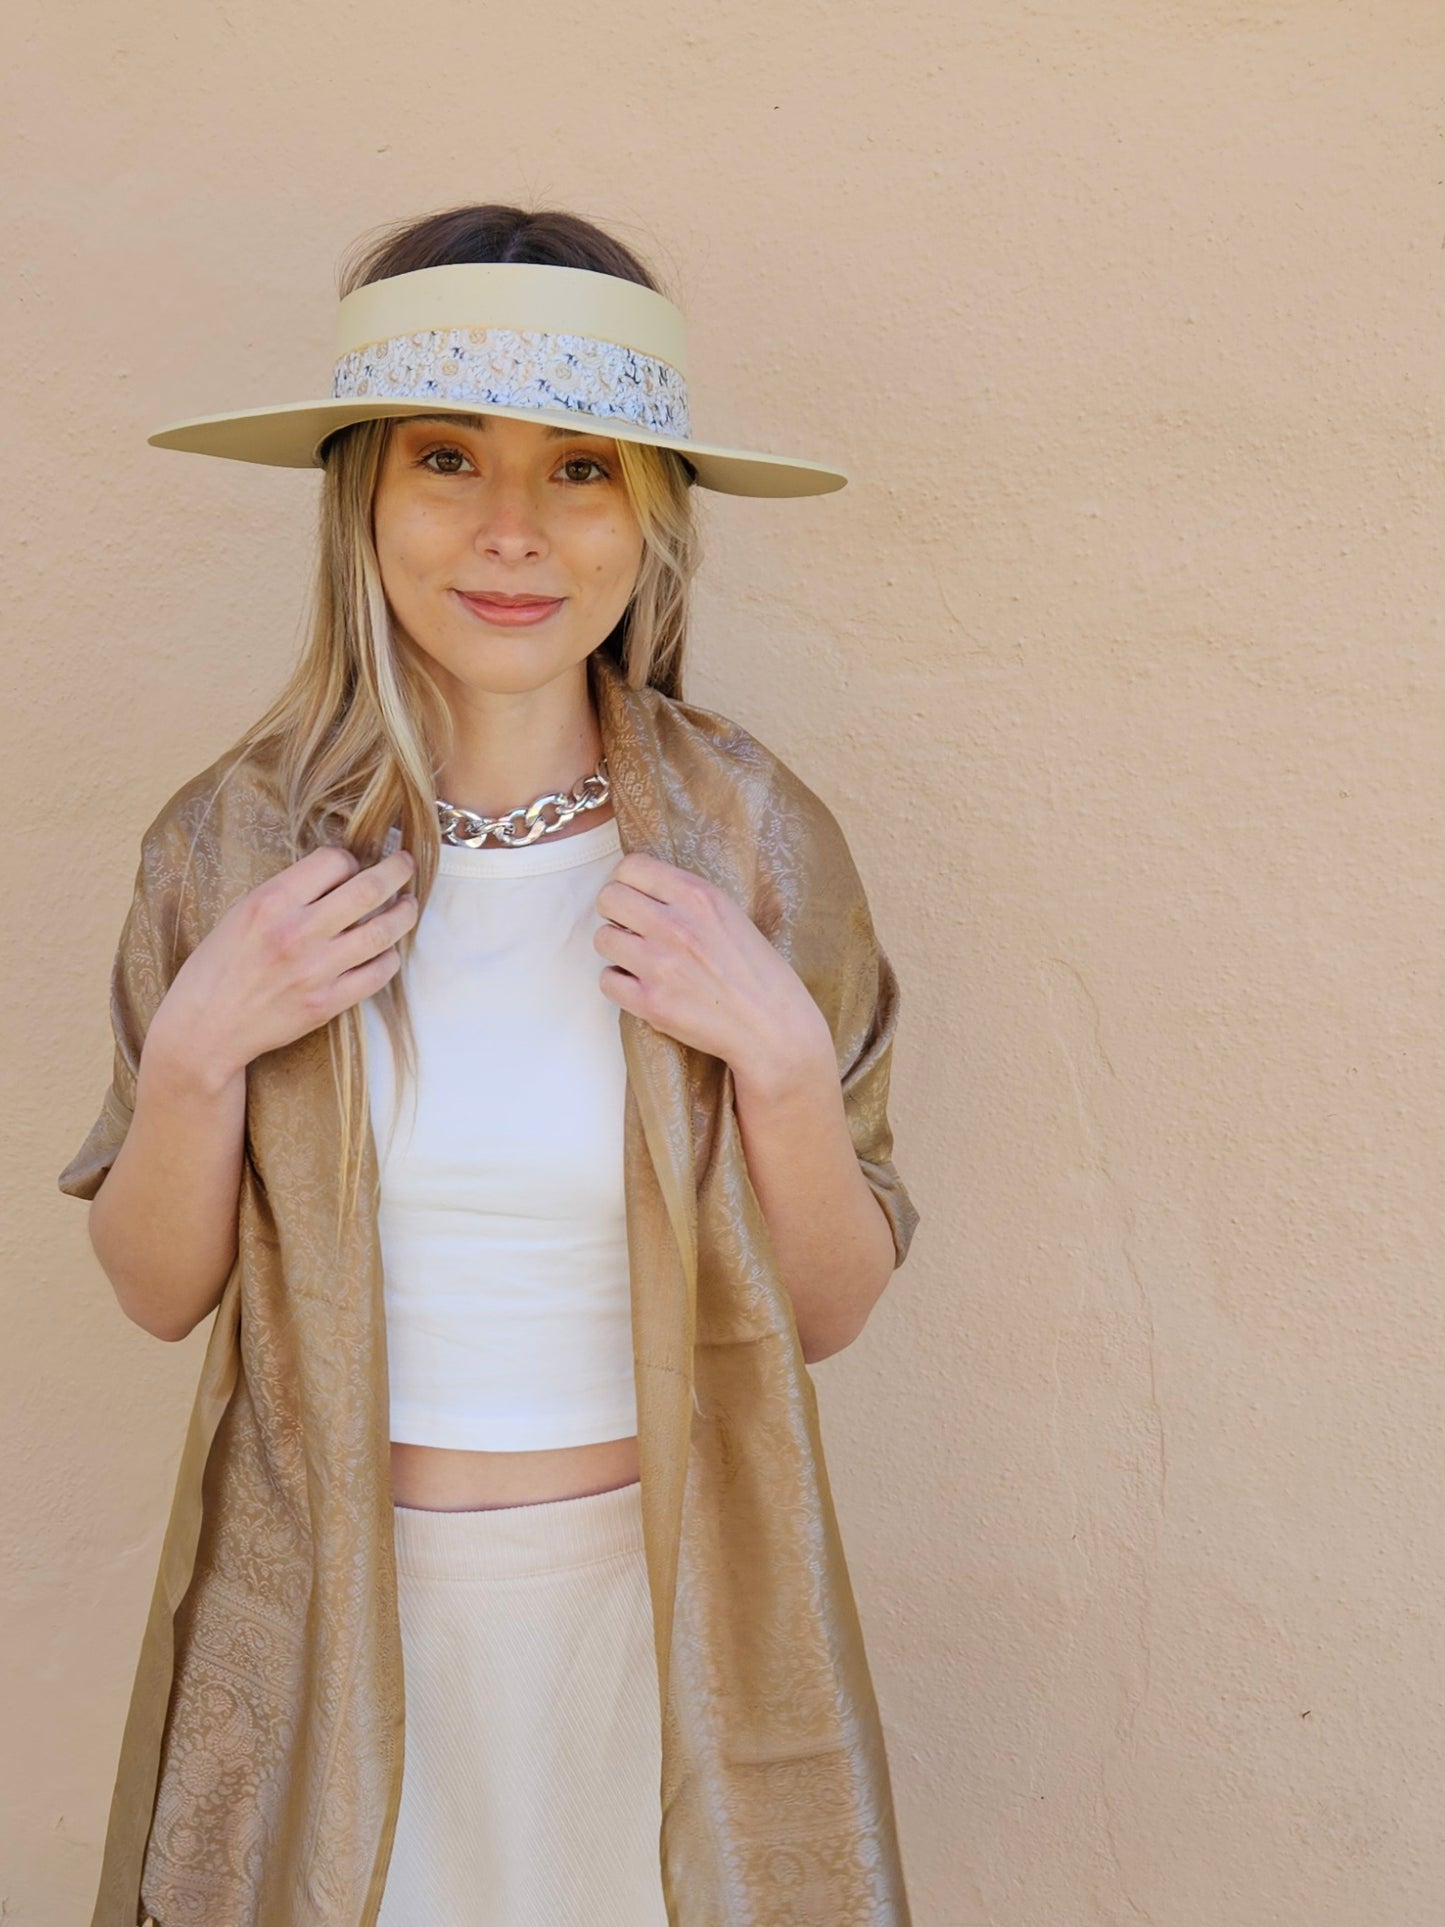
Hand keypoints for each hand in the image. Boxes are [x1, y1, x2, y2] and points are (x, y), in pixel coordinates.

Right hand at [150, 843, 420, 1088]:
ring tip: (408, 905)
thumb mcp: (241, 913)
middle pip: (368, 889)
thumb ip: (287, 893)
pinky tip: (388, 951)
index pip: (333, 862)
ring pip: (382, 932)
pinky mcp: (327, 1003)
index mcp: (271, 902)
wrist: (206, 1027)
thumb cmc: (219, 966)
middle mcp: (297, 932)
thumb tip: (336, 874)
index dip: (350, 859)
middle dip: (396, 870)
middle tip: (405, 864)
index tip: (353, 865)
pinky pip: (377, 974)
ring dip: (404, 914)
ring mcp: (316, 970)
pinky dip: (390, 958)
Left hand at [593, 850, 829, 1082]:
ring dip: (617, 948)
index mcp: (697, 896)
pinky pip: (606, 980)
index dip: (628, 882)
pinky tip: (641, 986)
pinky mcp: (650, 1002)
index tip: (636, 897)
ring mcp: (659, 964)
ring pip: (602, 938)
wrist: (771, 1026)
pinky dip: (620, 984)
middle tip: (632, 928)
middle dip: (616, 912)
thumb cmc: (757, 971)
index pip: (631, 867)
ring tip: (640, 959)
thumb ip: (686, 900)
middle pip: (608, 898)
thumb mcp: (730, 915)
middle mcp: (675, 924)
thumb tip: (641, 892)